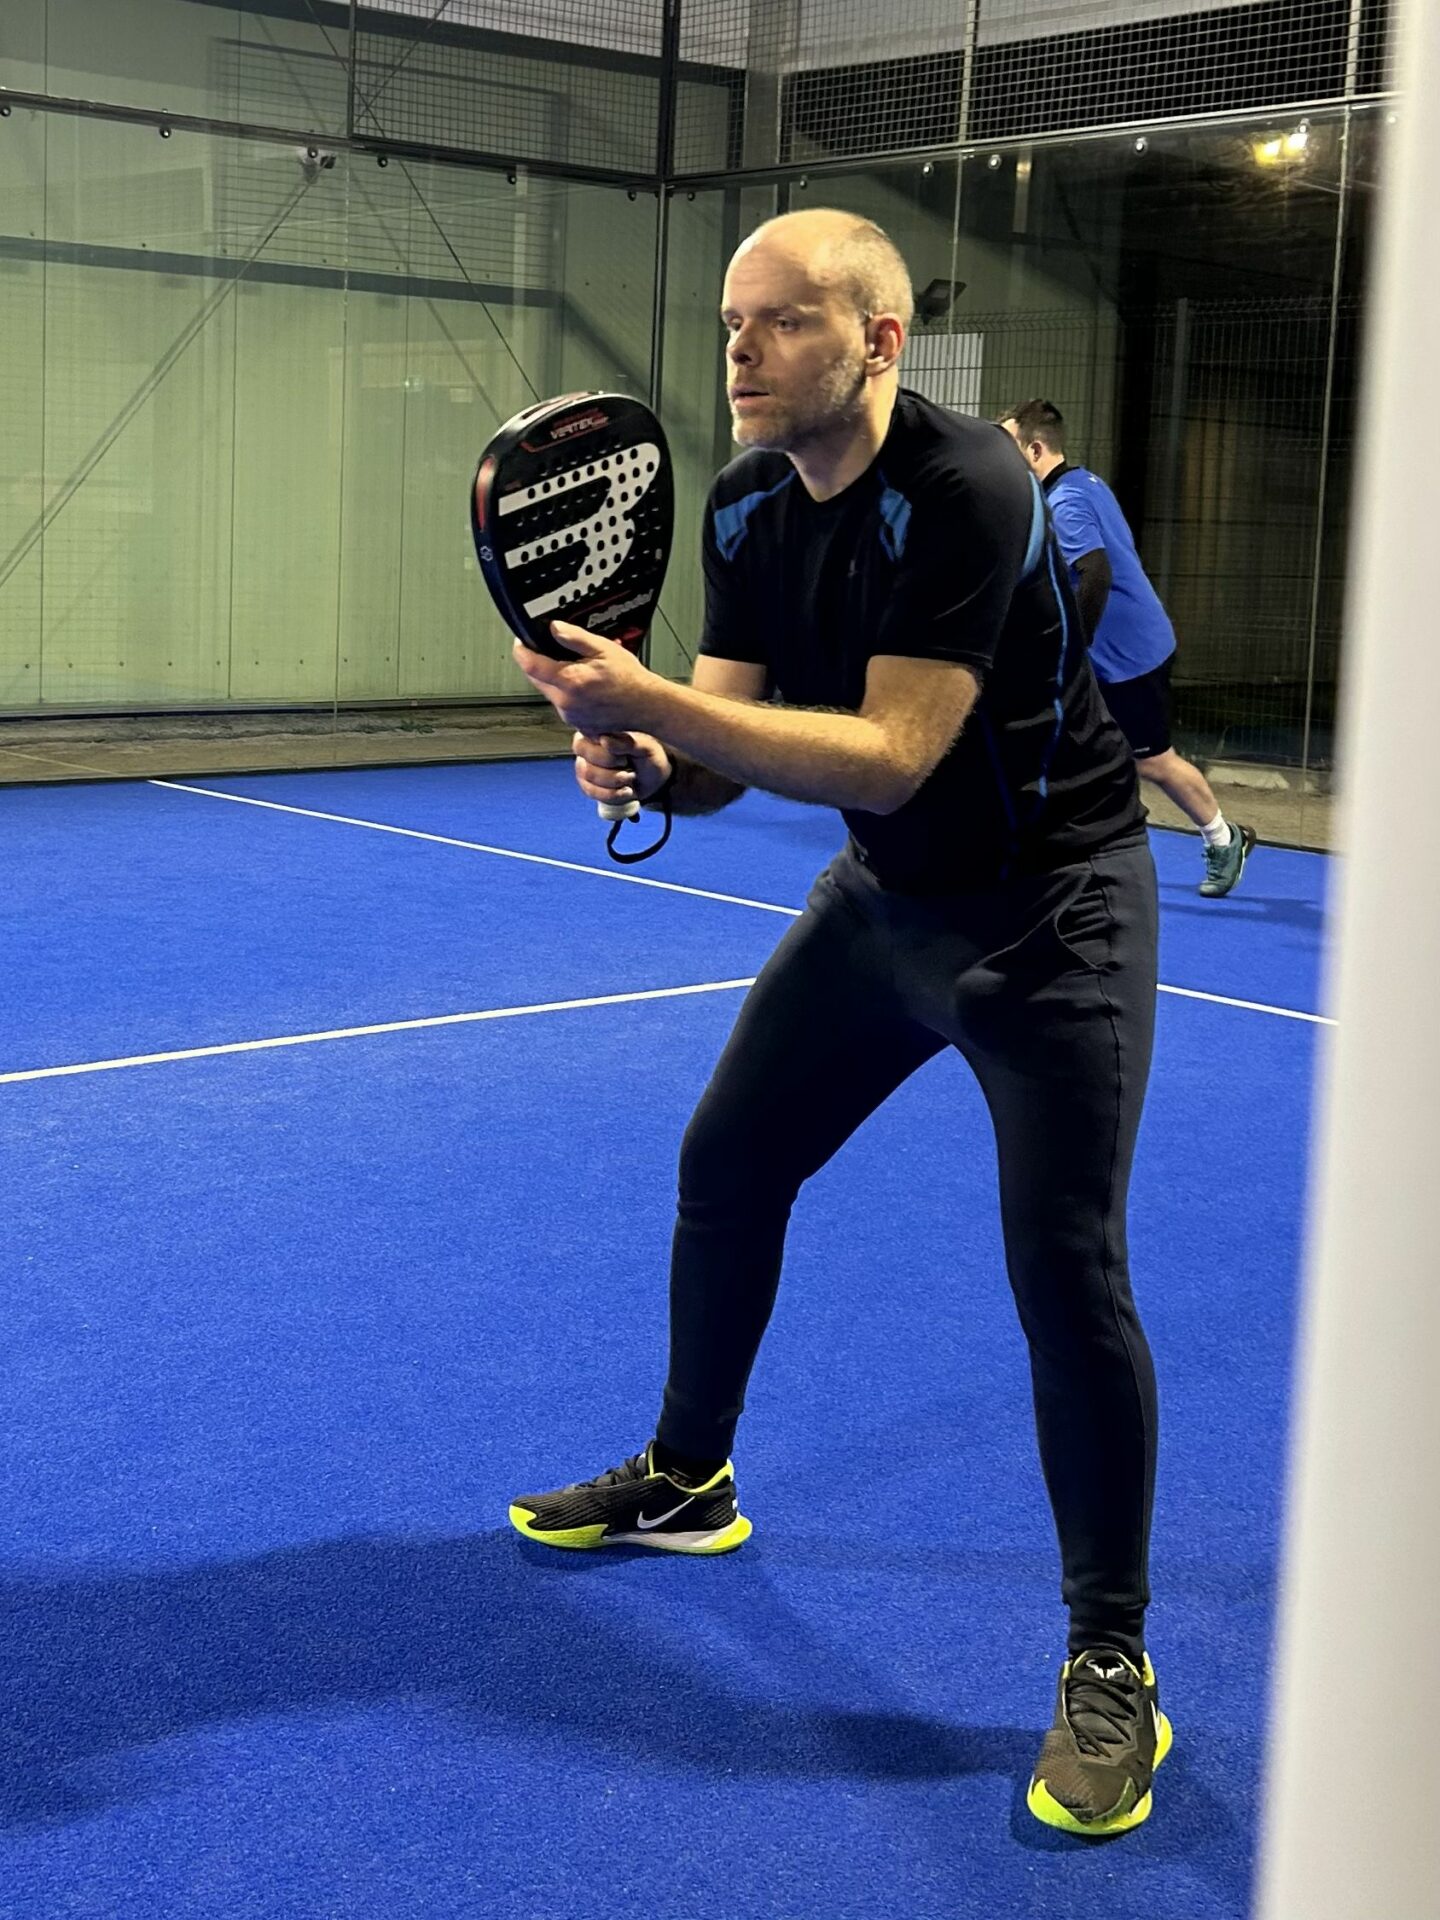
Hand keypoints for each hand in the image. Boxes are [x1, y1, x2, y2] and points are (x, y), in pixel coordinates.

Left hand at [512, 622, 659, 736]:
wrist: (647, 706)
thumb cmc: (630, 680)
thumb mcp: (603, 648)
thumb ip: (574, 637)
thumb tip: (554, 627)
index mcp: (570, 681)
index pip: (530, 665)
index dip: (521, 650)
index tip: (521, 642)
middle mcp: (566, 702)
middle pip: (536, 679)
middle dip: (537, 664)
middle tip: (549, 650)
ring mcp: (570, 716)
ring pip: (549, 692)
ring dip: (553, 679)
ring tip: (576, 669)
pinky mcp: (577, 724)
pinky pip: (562, 705)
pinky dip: (566, 694)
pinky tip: (584, 687)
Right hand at [573, 731, 670, 809]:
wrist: (653, 776)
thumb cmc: (647, 755)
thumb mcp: (644, 747)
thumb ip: (625, 742)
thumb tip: (604, 740)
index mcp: (595, 731)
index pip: (584, 744)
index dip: (605, 756)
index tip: (624, 757)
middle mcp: (584, 748)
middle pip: (586, 766)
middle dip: (612, 773)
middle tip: (629, 768)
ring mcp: (583, 767)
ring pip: (590, 780)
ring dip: (615, 783)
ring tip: (630, 778)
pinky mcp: (587, 785)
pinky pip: (592, 793)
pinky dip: (613, 795)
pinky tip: (627, 790)